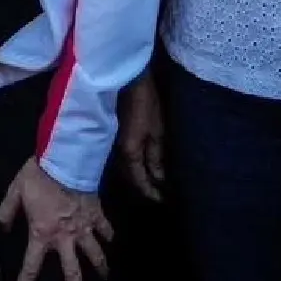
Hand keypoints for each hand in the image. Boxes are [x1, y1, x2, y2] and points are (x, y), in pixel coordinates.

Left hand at [0, 158, 111, 280]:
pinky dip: (109, 235)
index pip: (30, 268)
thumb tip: (2, 227)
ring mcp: (84, 228)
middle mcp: (65, 238)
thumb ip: (7, 211)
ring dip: (101, 269)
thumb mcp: (15, 191)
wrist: (66, 159)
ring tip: (106, 280)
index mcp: (42, 235)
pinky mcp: (97, 215)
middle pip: (73, 276)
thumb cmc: (38, 175)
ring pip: (96, 256)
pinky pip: (106, 229)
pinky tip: (112, 241)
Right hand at [117, 70, 164, 200]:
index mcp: (129, 153)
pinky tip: (145, 163)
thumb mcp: (156, 131)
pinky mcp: (117, 135)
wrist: (127, 79)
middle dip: (145, 187)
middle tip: (161, 193)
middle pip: (132, 178)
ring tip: (155, 181)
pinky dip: (136, 165)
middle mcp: (119, 152)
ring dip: (140, 176)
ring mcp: (116, 143)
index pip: (140, 182)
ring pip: (128, 168)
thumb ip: (156, 156)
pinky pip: (126, 157)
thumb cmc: (145, 103)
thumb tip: (159, 179)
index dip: (151, 193)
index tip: (164, 201)